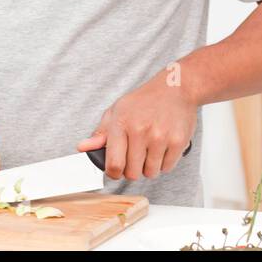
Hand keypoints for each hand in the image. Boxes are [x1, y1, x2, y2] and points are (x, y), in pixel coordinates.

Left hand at [77, 72, 196, 181]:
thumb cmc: (145, 100)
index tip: (117, 169)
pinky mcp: (178, 142)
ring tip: (150, 149)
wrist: (176, 87)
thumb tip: (83, 147)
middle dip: (132, 169)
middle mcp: (140, 130)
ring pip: (150, 173)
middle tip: (136, 156)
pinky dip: (164, 162)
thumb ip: (100, 133)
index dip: (113, 173)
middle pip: (132, 173)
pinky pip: (167, 168)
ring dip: (149, 166)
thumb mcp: (117, 110)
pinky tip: (163, 147)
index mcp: (122, 123)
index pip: (114, 165)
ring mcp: (160, 137)